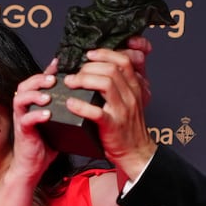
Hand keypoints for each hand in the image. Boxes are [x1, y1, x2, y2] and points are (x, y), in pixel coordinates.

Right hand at [10, 62, 57, 183]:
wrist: (33, 166)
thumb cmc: (47, 142)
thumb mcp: (59, 121)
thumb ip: (66, 107)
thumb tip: (85, 95)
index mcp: (33, 103)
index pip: (37, 81)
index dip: (47, 71)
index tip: (60, 64)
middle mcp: (25, 108)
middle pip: (25, 85)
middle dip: (39, 79)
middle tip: (54, 79)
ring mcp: (21, 119)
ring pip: (20, 99)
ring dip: (34, 95)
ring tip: (48, 96)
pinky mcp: (22, 132)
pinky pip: (25, 120)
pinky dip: (35, 115)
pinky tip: (48, 115)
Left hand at [63, 48, 155, 177]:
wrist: (135, 152)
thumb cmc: (127, 127)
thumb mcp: (128, 102)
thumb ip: (118, 86)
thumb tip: (97, 70)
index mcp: (134, 88)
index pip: (123, 62)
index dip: (104, 54)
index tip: (88, 55)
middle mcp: (130, 96)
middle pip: (111, 69)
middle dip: (88, 67)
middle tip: (74, 73)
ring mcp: (122, 110)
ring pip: (106, 84)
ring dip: (83, 80)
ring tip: (70, 83)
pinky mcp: (112, 126)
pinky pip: (96, 112)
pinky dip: (80, 106)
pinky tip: (70, 103)